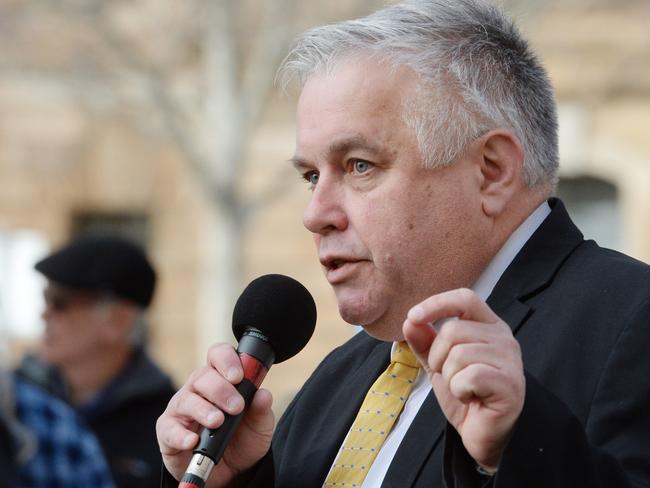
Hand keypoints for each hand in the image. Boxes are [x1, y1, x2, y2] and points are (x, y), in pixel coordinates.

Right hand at [156, 343, 274, 486]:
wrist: (231, 472)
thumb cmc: (242, 439)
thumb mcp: (259, 426)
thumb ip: (261, 410)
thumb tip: (264, 394)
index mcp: (220, 378)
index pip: (217, 355)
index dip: (226, 360)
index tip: (238, 376)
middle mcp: (198, 389)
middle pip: (202, 376)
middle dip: (221, 390)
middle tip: (236, 406)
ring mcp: (181, 409)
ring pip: (186, 399)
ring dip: (203, 410)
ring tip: (218, 421)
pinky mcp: (168, 431)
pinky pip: (169, 428)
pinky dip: (180, 434)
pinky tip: (193, 441)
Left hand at [403, 288, 524, 470]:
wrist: (482, 433)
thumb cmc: (465, 394)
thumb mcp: (438, 363)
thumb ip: (424, 341)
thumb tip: (410, 322)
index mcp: (489, 326)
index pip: (465, 298)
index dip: (437, 303)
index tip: (413, 316)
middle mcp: (503, 338)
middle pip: (453, 330)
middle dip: (437, 356)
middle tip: (448, 375)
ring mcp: (510, 360)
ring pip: (459, 354)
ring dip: (449, 377)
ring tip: (462, 388)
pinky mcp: (510, 384)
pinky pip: (469, 377)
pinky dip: (460, 390)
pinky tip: (471, 398)